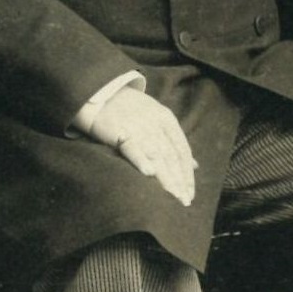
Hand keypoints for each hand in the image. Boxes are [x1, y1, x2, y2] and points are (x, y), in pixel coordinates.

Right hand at [77, 74, 195, 206]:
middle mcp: (156, 124)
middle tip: (184, 201)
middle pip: (172, 156)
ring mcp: (139, 126)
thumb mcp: (156, 119)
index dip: (187, 174)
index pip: (182, 151)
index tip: (189, 193)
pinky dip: (141, 160)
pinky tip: (149, 173)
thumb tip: (193, 165)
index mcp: (167, 121)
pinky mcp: (120, 130)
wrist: (99, 91)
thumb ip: (173, 142)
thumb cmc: (127, 109)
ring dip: (166, 177)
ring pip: (157, 155)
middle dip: (179, 180)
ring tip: (173, 195)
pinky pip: (133, 147)